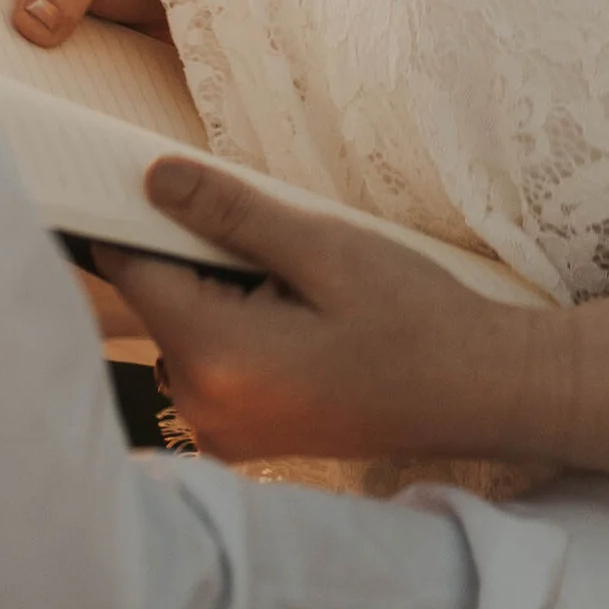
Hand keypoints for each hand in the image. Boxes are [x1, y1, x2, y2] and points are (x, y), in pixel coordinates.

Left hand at [100, 158, 534, 463]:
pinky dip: (235, 323)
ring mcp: (220, 428)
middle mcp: (202, 407)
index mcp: (216, 359)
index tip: (157, 175)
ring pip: (183, 327)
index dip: (137, 215)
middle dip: (194, 253)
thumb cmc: (414, 319)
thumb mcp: (326, 247)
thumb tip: (152, 179)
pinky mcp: (241, 433)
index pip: (132, 270)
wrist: (476, 392)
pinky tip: (297, 313)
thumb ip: (231, 214)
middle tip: (274, 234)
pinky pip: (210, 358)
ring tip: (296, 281)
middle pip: (157, 299)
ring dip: (219, 289)